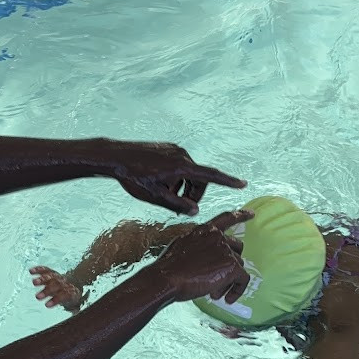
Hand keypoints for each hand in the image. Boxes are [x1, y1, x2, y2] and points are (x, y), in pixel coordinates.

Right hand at [30, 265, 83, 311]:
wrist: (74, 283)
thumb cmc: (70, 295)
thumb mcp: (73, 302)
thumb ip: (73, 308)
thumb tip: (75, 312)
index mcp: (69, 292)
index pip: (63, 295)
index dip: (55, 300)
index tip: (46, 305)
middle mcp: (63, 283)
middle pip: (55, 286)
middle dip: (46, 291)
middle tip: (37, 297)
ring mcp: (57, 277)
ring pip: (50, 277)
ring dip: (41, 279)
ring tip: (34, 282)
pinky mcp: (51, 272)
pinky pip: (46, 270)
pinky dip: (38, 270)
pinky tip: (31, 271)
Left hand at [103, 140, 245, 215]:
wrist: (116, 157)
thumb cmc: (134, 178)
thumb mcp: (156, 197)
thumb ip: (178, 205)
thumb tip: (195, 211)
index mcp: (182, 167)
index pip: (211, 176)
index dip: (228, 182)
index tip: (243, 184)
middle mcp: (182, 155)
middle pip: (199, 179)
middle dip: (193, 194)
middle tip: (179, 208)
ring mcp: (175, 150)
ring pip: (189, 173)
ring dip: (183, 187)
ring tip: (165, 195)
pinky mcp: (168, 148)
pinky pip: (179, 166)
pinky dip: (176, 177)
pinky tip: (159, 183)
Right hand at [153, 210, 251, 301]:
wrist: (167, 277)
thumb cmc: (169, 267)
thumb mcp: (182, 247)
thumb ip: (198, 247)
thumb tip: (204, 258)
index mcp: (205, 230)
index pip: (227, 218)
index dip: (241, 215)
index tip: (252, 214)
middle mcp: (218, 237)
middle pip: (236, 248)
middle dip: (230, 264)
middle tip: (216, 281)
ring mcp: (226, 250)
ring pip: (238, 267)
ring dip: (228, 281)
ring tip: (213, 293)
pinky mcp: (232, 266)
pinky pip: (243, 280)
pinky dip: (237, 291)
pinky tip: (227, 299)